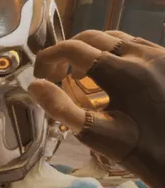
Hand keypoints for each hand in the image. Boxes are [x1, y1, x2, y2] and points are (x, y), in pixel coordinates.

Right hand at [28, 30, 164, 187]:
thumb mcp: (94, 133)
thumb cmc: (136, 149)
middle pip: (92, 38)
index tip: (41, 74)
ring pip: (114, 37)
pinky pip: (134, 44)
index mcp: (121, 72)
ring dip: (90, 51)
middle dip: (68, 52)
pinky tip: (109, 73)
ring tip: (82, 74)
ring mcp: (158, 55)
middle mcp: (141, 56)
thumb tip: (35, 85)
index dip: (50, 57)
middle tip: (58, 75)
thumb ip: (61, 108)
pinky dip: (113, 52)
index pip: (73, 49)